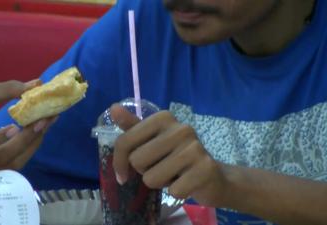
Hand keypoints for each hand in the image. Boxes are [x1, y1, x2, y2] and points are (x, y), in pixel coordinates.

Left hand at [111, 104, 227, 205]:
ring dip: (159, 183)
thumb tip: (113, 108)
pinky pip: (172, 191)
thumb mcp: (153, 140)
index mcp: (164, 118)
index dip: (118, 162)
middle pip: (136, 161)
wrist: (213, 177)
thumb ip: (132, 126)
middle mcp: (181, 129)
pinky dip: (176, 192)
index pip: (125, 141)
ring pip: (151, 178)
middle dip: (144, 171)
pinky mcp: (205, 170)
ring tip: (174, 175)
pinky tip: (186, 183)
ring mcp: (194, 148)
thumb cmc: (176, 157)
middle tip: (161, 167)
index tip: (122, 173)